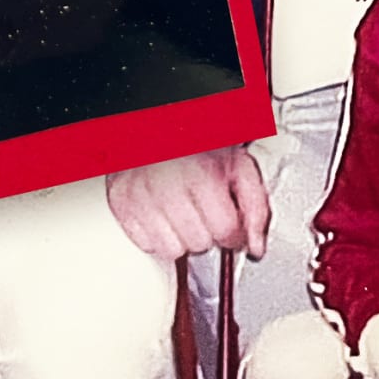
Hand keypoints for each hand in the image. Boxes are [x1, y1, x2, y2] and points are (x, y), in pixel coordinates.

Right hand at [103, 145, 269, 259]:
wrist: (158, 127)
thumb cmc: (200, 146)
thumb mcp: (239, 167)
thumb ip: (255, 209)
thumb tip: (256, 247)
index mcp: (204, 175)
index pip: (225, 231)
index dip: (233, 234)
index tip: (231, 229)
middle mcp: (169, 187)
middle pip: (199, 244)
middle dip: (208, 232)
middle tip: (205, 212)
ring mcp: (141, 197)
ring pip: (172, 250)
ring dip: (182, 238)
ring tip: (184, 213)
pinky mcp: (121, 204)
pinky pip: (145, 244)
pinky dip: (157, 235)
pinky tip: (163, 213)